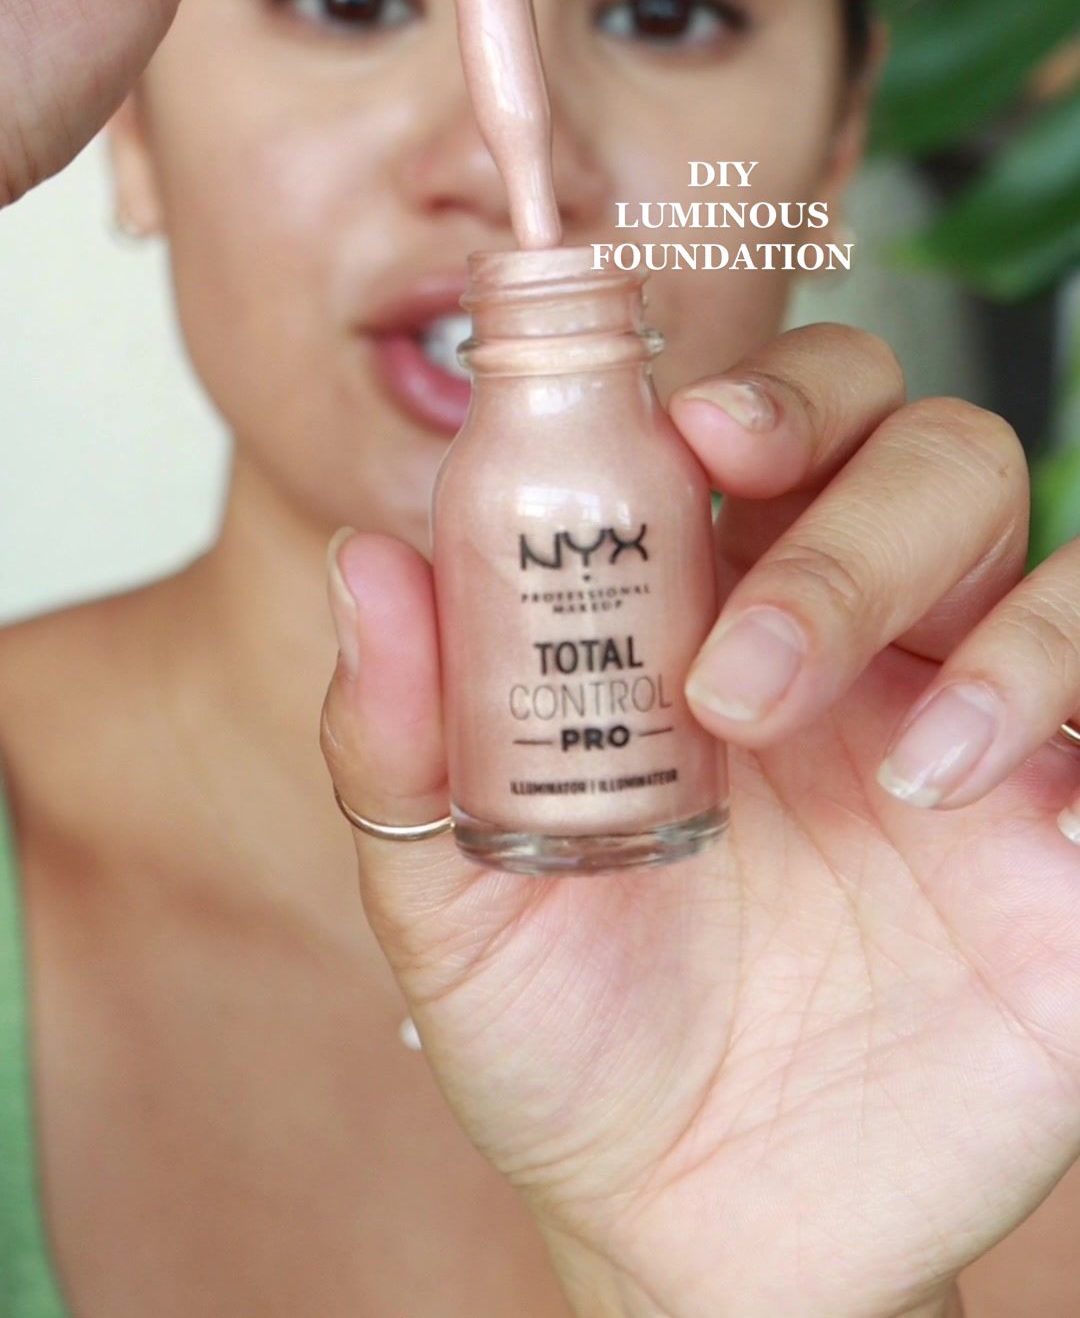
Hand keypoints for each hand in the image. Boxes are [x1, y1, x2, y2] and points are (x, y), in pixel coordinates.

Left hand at [320, 323, 1079, 1317]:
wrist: (687, 1225)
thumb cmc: (571, 1027)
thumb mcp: (458, 894)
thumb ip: (409, 733)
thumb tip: (367, 562)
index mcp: (714, 611)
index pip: (775, 426)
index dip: (763, 394)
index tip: (700, 433)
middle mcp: (861, 641)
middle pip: (922, 454)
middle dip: (847, 532)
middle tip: (740, 675)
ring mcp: (976, 732)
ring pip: (1042, 554)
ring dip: (984, 635)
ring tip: (889, 778)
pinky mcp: (1066, 844)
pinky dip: (1071, 714)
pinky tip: (996, 817)